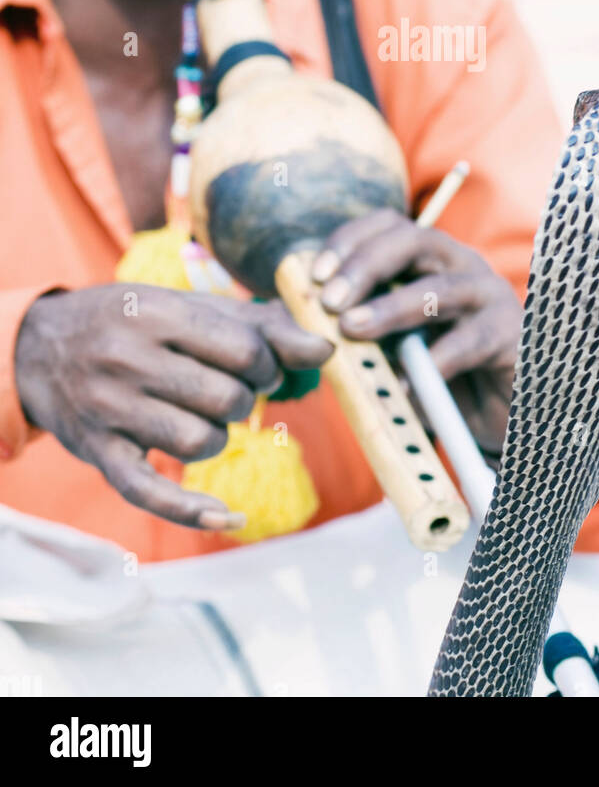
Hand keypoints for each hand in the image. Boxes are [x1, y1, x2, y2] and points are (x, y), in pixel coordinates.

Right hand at [14, 283, 332, 528]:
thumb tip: (327, 349)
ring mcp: (110, 408)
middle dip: (243, 400)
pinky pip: (150, 493)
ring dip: (217, 437)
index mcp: (158, 313)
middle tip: (227, 392)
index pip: (244, 349)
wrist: (43, 346)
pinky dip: (193, 511)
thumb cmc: (137, 323)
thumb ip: (262, 326)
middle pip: (226, 399)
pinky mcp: (99, 452)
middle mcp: (129, 358)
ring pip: (200, 442)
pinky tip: (229, 517)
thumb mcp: (190, 307)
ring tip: (200, 418)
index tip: (257, 366)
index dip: (267, 364)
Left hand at [311, 209, 521, 453]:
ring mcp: (490, 296)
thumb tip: (299, 314)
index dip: (349, 241)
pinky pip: (468, 343)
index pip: (389, 224)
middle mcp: (463, 264)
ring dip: (391, 308)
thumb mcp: (396, 338)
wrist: (504, 408)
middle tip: (331, 302)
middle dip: (366, 266)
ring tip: (353, 331)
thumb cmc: (440, 368)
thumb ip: (361, 321)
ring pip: (440, 289)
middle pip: (414, 241)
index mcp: (432, 256)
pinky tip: (402, 386)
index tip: (315, 275)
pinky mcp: (510, 334)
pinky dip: (431, 366)